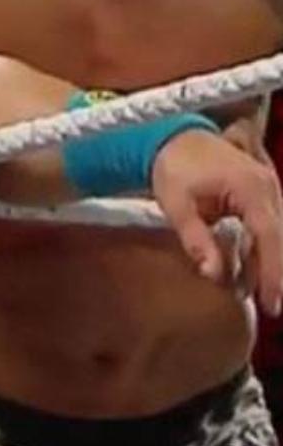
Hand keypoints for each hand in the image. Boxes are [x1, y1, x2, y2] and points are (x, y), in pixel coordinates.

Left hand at [151, 129, 282, 315]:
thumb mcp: (177, 205)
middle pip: (280, 238)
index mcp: (251, 189)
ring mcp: (268, 188)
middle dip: (276, 274)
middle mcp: (268, 187)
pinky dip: (261, 248)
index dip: (273, 272)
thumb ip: (196, 239)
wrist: (174, 138)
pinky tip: (252, 272)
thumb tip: (213, 274)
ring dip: (269, 263)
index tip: (271, 302)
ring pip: (276, 234)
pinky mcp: (262, 193)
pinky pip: (268, 225)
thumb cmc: (173, 168)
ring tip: (260, 295)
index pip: (269, 237)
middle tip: (271, 307)